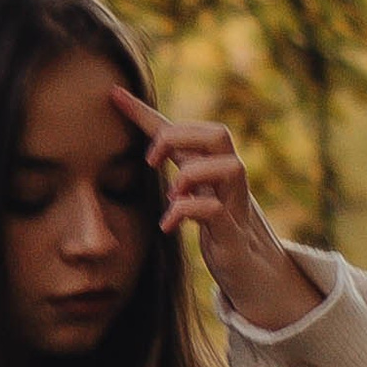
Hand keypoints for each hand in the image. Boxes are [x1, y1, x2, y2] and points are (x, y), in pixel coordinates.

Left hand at [112, 89, 318, 329]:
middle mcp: (228, 179)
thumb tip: (150, 155)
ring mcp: (235, 203)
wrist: (252, 270)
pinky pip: (216, 210)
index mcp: (211, 166)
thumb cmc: (220, 228)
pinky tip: (168, 224)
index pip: (181, 130)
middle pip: (219, 134)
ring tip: (172, 194)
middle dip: (181, 138)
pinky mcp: (232, 232)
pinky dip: (187, 211)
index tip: (114, 95)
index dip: (145, 112)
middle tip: (151, 161)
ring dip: (193, 174)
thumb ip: (179, 174)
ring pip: (230, 167)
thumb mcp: (196, 195)